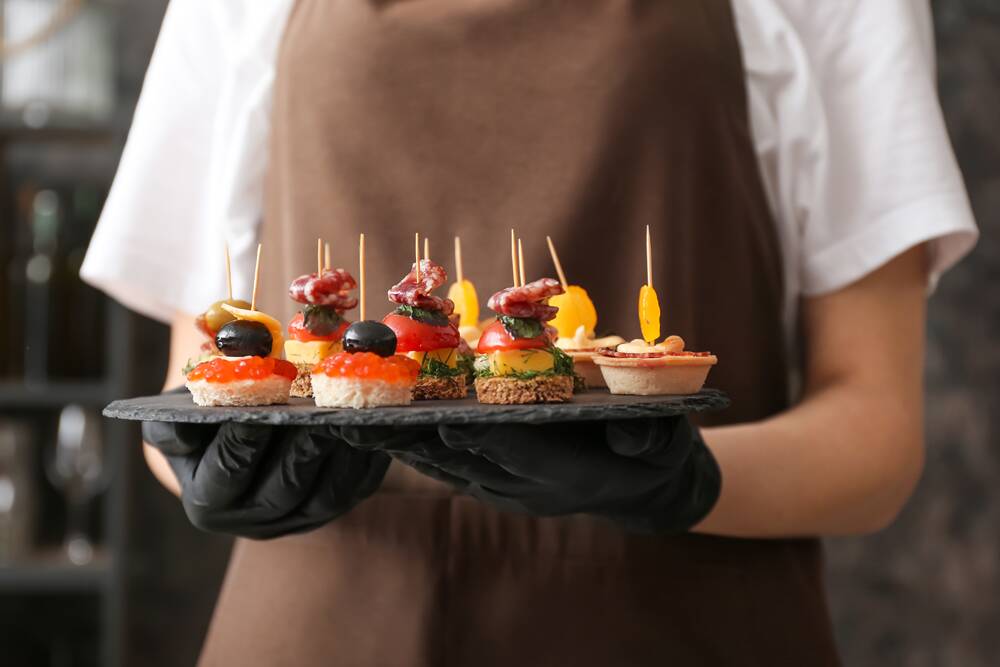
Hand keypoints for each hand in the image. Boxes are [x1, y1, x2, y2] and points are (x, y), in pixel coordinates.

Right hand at [142, 421, 388, 538]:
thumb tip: (178, 427)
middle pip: (282, 492)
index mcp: (209, 500)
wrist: (238, 431)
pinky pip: (356, 489)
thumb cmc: (204, 416)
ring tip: (352, 418)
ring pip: (326, 497)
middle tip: (319, 415)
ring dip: (342, 457)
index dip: (242, 445)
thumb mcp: (175, 418)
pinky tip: (375, 430)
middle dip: (302, 452)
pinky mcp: (333, 508)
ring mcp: (297, 519)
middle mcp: (253, 520)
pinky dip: (367, 462)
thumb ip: (171, 425)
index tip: (258, 413)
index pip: (226, 476)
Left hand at [340, 418, 719, 534]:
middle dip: (417, 439)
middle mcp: (526, 487)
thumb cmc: (653, 453)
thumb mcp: (667, 442)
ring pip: (444, 465)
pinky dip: (410, 445)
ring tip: (349, 421)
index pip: (521, 453)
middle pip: (465, 459)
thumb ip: (652, 438)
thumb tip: (635, 434)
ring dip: (398, 444)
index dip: (485, 438)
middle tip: (368, 419)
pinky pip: (443, 465)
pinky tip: (374, 428)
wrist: (638, 486)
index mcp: (568, 473)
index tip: (447, 421)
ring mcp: (504, 488)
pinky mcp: (490, 481)